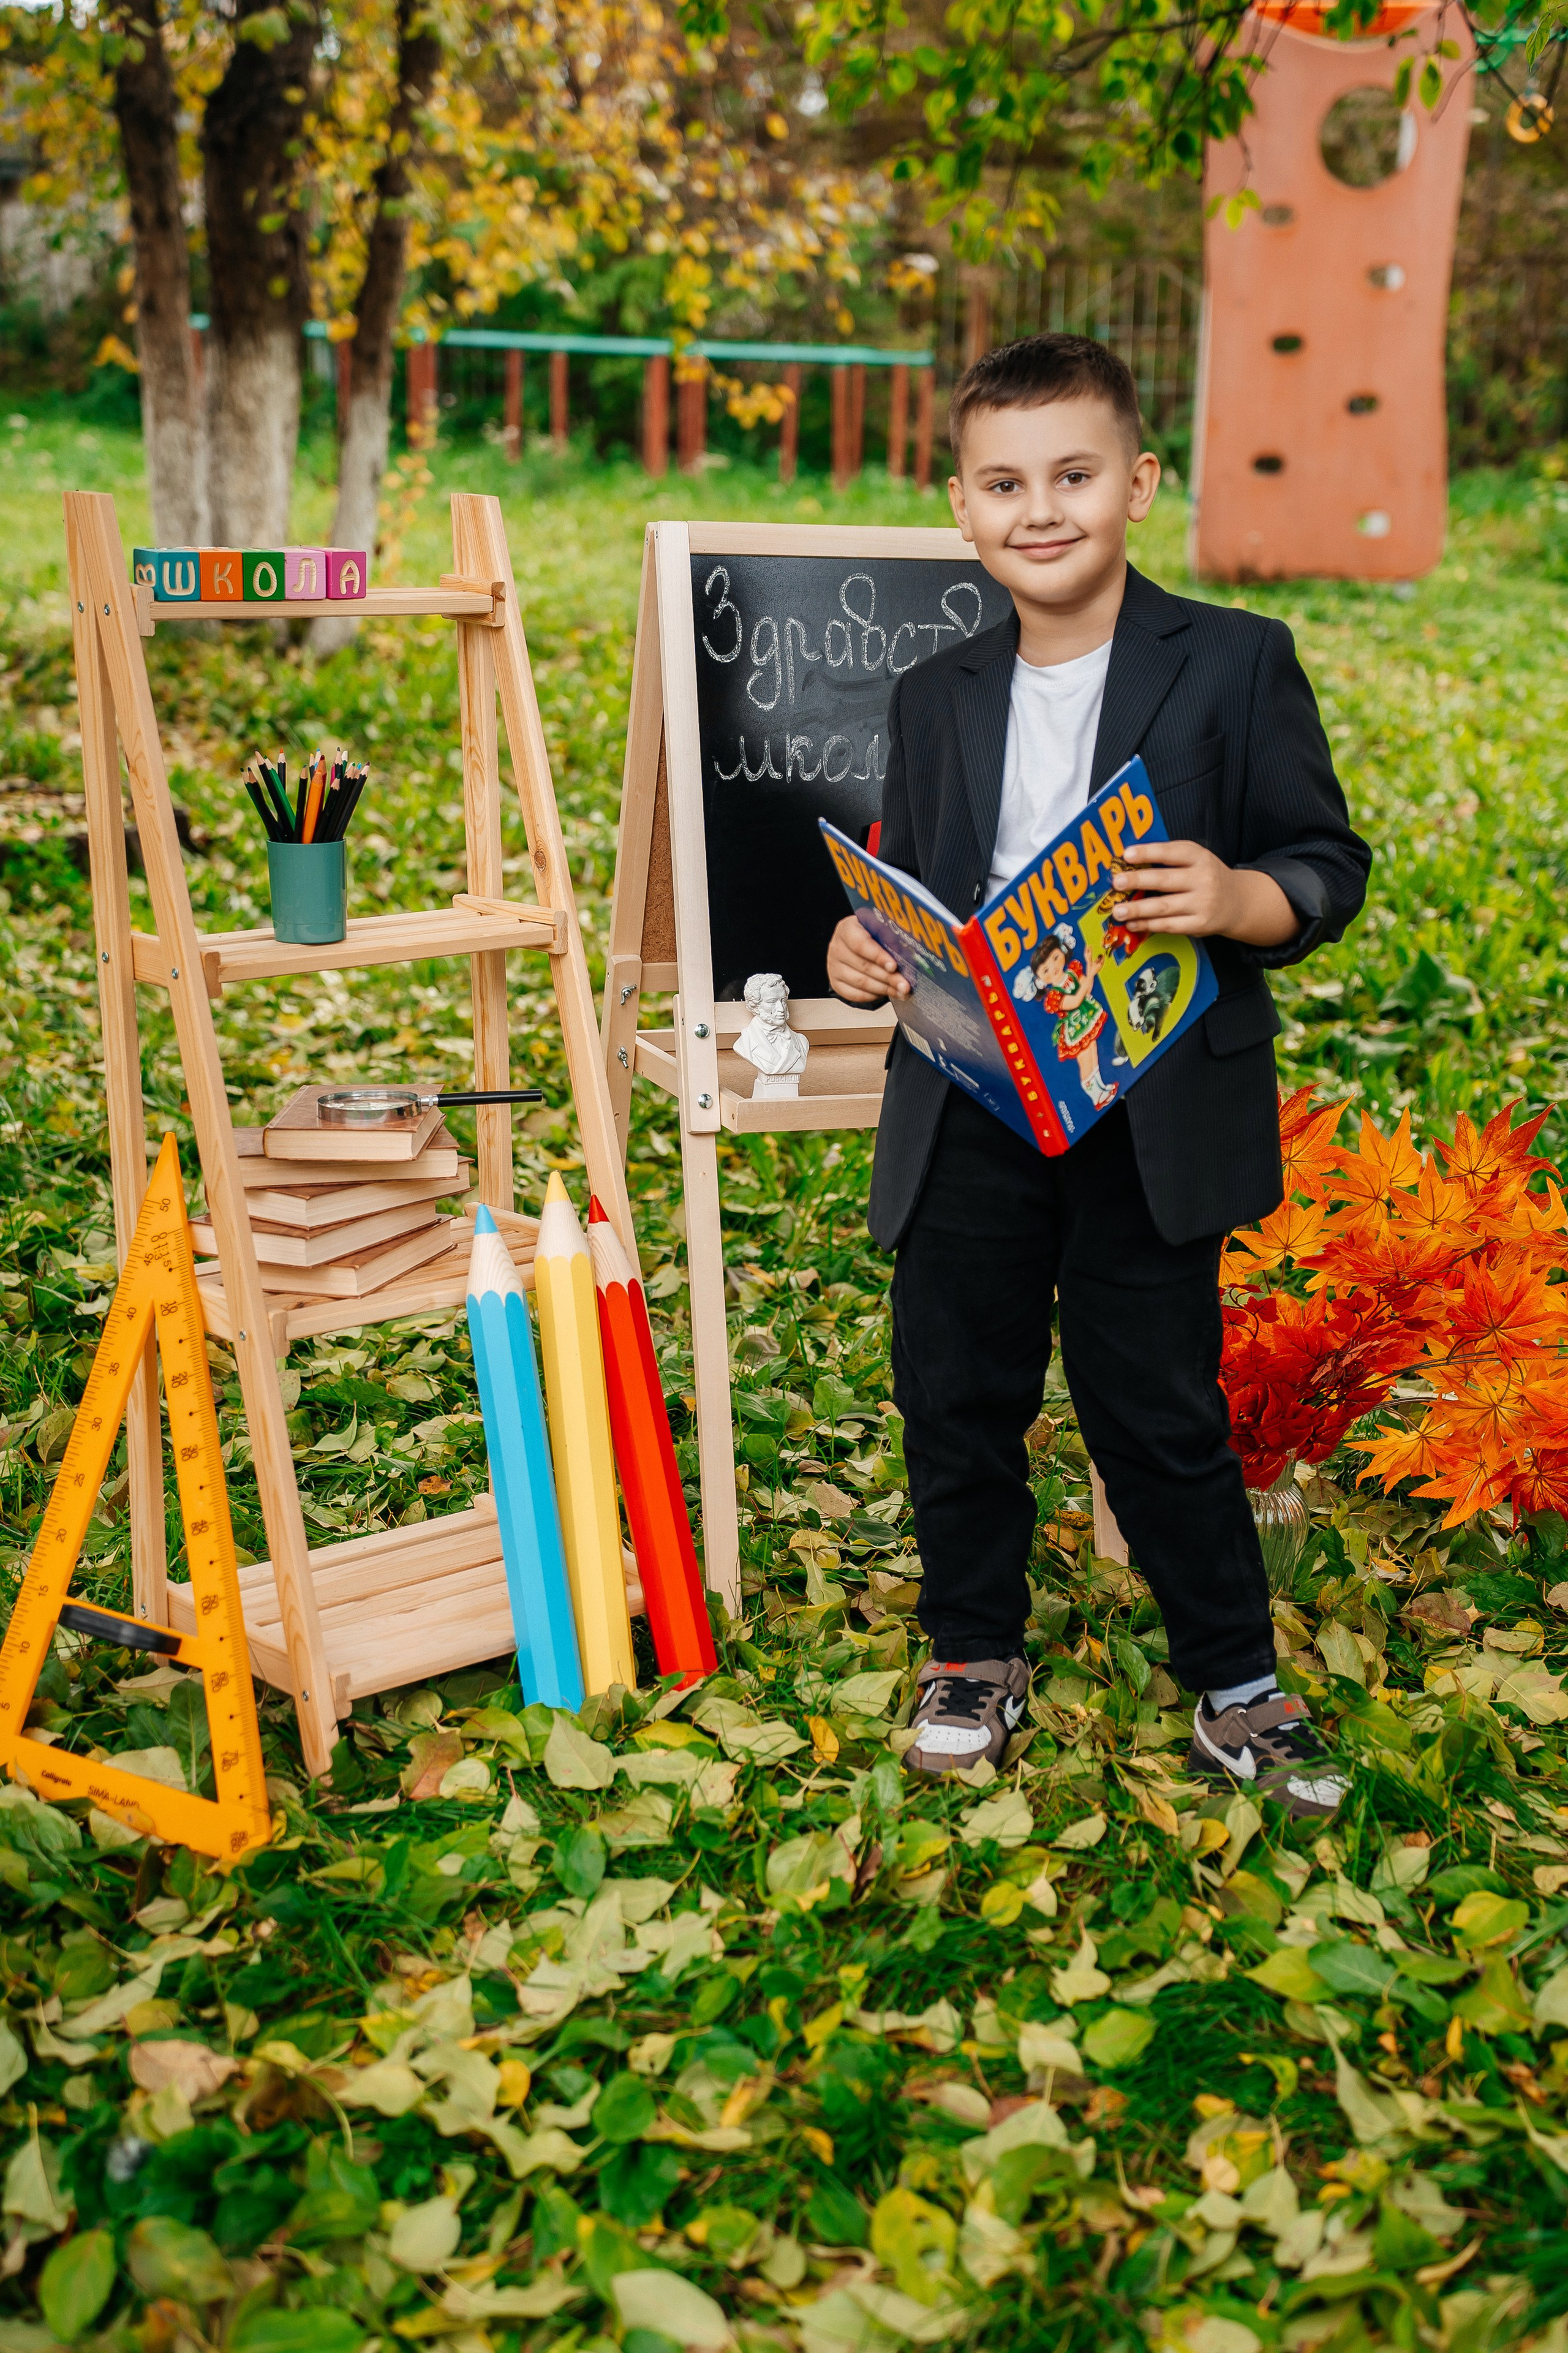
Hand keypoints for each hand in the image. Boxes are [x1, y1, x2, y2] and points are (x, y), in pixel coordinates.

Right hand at [827, 914, 908, 1001]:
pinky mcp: (836, 983)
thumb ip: (888, 937)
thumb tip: (908, 953)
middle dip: (888, 977)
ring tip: (901, 991)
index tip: (894, 966)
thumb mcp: (878, 929)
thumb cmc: (870, 935)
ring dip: (884, 989)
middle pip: (864, 966)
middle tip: (905, 984)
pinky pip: (855, 994)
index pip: (860, 944)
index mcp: (847, 929)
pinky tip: (887, 993)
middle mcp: (837, 948)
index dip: (878, 956)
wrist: (855, 943)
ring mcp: (834, 967)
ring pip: (861, 982)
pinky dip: (873, 996)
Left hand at [1111, 841, 1297, 947]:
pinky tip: (1133, 924)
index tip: (1127, 854)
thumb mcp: (1195, 860)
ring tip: (1117, 910)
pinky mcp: (1200, 924)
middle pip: (1165, 880)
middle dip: (1138, 881)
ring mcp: (1202, 903)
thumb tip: (1129, 860)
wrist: (1236, 901)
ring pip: (1164, 907)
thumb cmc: (1205, 876)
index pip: (1171, 853)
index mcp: (1199, 857)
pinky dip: (1148, 925)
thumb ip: (1169, 858)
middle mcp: (1203, 879)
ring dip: (1138, 909)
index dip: (1149, 852)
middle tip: (1117, 883)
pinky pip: (1169, 925)